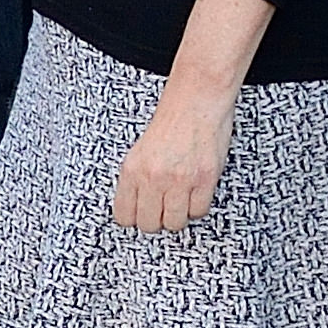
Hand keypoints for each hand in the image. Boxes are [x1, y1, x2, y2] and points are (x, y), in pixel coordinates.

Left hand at [111, 80, 235, 234]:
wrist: (196, 102)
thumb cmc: (171, 122)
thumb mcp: (140, 151)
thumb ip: (137, 179)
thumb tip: (137, 209)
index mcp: (132, 169)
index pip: (124, 216)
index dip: (135, 218)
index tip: (142, 214)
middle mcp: (152, 177)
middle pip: (149, 225)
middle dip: (157, 220)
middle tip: (163, 207)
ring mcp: (179, 180)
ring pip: (175, 223)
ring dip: (178, 215)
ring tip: (180, 198)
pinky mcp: (204, 180)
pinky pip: (198, 212)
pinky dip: (198, 206)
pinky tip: (196, 191)